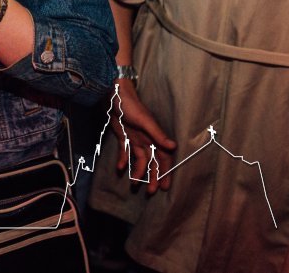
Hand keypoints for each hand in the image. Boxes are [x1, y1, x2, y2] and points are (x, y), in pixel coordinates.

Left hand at [114, 79, 176, 194]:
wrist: (115, 96)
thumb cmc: (131, 106)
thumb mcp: (145, 121)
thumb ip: (158, 134)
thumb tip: (173, 147)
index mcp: (154, 137)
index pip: (163, 159)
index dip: (165, 172)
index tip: (165, 186)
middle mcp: (146, 140)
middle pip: (152, 162)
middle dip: (152, 177)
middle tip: (150, 192)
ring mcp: (135, 139)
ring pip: (139, 160)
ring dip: (137, 172)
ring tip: (134, 185)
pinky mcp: (124, 136)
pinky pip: (125, 152)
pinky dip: (123, 160)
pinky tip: (120, 169)